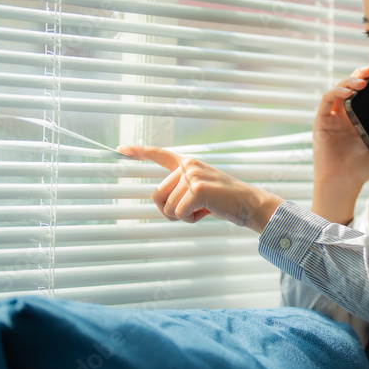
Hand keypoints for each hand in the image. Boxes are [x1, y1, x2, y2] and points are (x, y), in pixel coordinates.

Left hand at [117, 145, 283, 233]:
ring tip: (204, 209)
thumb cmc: (224, 202)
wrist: (248, 204)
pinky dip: (191, 220)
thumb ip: (182, 190)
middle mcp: (187, 165)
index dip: (138, 152)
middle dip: (171, 210)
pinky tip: (207, 212)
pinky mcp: (197, 189)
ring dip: (183, 216)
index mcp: (188, 163)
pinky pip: (179, 214)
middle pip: (157, 195)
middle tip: (194, 210)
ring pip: (167, 208)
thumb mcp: (201, 190)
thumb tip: (162, 202)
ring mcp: (192, 176)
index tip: (120, 148)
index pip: (159, 154)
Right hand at [312, 67, 368, 194]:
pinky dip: (337, 91)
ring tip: (363, 81)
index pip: (364, 94)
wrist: (343, 183)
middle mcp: (344, 115)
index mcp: (358, 119)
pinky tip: (349, 90)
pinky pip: (327, 100)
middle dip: (361, 75)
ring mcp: (332, 117)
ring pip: (338, 89)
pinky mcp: (321, 120)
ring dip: (349, 80)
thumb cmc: (362, 170)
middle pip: (351, 87)